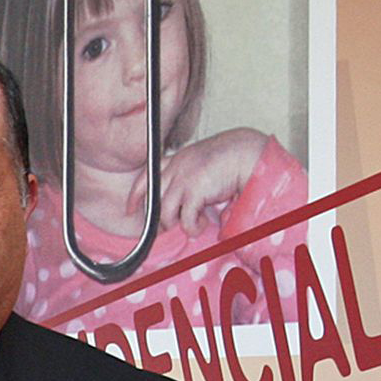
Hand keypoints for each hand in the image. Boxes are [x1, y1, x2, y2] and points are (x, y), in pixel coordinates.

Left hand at [128, 128, 267, 235]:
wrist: (249, 153)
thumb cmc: (235, 158)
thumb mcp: (205, 164)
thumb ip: (193, 178)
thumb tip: (191, 203)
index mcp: (179, 159)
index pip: (148, 175)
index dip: (137, 194)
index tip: (131, 208)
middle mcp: (177, 167)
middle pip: (154, 199)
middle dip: (160, 218)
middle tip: (172, 226)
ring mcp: (184, 178)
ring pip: (166, 213)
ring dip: (178, 223)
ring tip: (194, 223)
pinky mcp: (194, 191)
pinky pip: (185, 220)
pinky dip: (193, 227)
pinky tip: (204, 221)